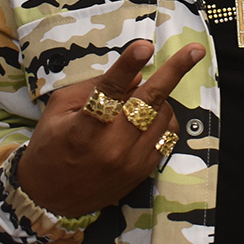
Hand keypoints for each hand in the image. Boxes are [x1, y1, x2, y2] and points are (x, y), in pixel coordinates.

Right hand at [16, 40, 204, 219]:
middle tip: (195, 50)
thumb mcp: (58, 110)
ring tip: (139, 100)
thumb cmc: (50, 146)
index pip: (109, 91)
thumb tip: (133, 75)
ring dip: (159, 99)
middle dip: (174, 71)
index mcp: (84, 129)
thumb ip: (93, 87)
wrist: (49, 198)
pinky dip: (163, 119)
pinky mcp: (143, 172)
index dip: (128, 66)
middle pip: (149, 102)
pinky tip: (149, 116)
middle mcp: (111, 147)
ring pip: (163, 116)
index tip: (144, 46)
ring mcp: (131, 162)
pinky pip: (167, 137)